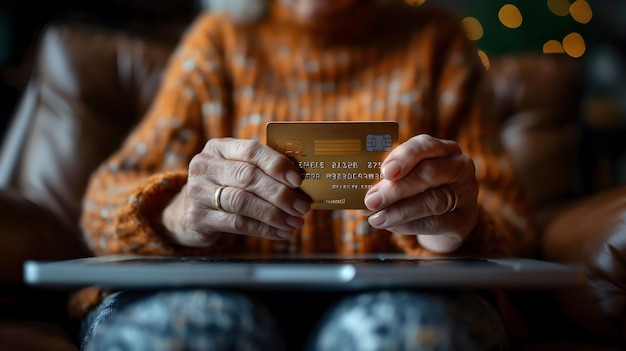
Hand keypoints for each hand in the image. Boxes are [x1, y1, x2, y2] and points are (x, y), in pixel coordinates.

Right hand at [162, 138, 310, 246]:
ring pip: (243, 202)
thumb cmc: (224, 186)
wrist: (186, 211)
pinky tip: (281, 233)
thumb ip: (262, 169)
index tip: (298, 179)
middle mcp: (204, 166)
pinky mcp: (198, 217)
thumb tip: (300, 181)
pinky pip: (237, 224)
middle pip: (248, 177)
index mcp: (218, 148)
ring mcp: (198, 192)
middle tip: (302, 206)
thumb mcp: (236, 169)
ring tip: (295, 222)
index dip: (277, 164)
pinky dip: (264, 229)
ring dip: (274, 214)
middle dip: (280, 193)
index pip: (251, 150)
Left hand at [363, 134, 478, 252]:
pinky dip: (409, 225)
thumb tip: (362, 189)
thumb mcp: (410, 177)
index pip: (425, 145)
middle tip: (371, 199)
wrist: (446, 219)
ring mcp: (467, 193)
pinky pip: (435, 223)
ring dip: (399, 211)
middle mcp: (460, 166)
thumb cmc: (421, 191)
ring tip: (376, 218)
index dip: (404, 156)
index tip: (384, 171)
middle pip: (429, 174)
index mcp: (444, 149)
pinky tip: (391, 226)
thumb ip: (391, 179)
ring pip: (432, 201)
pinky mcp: (466, 219)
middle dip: (396, 188)